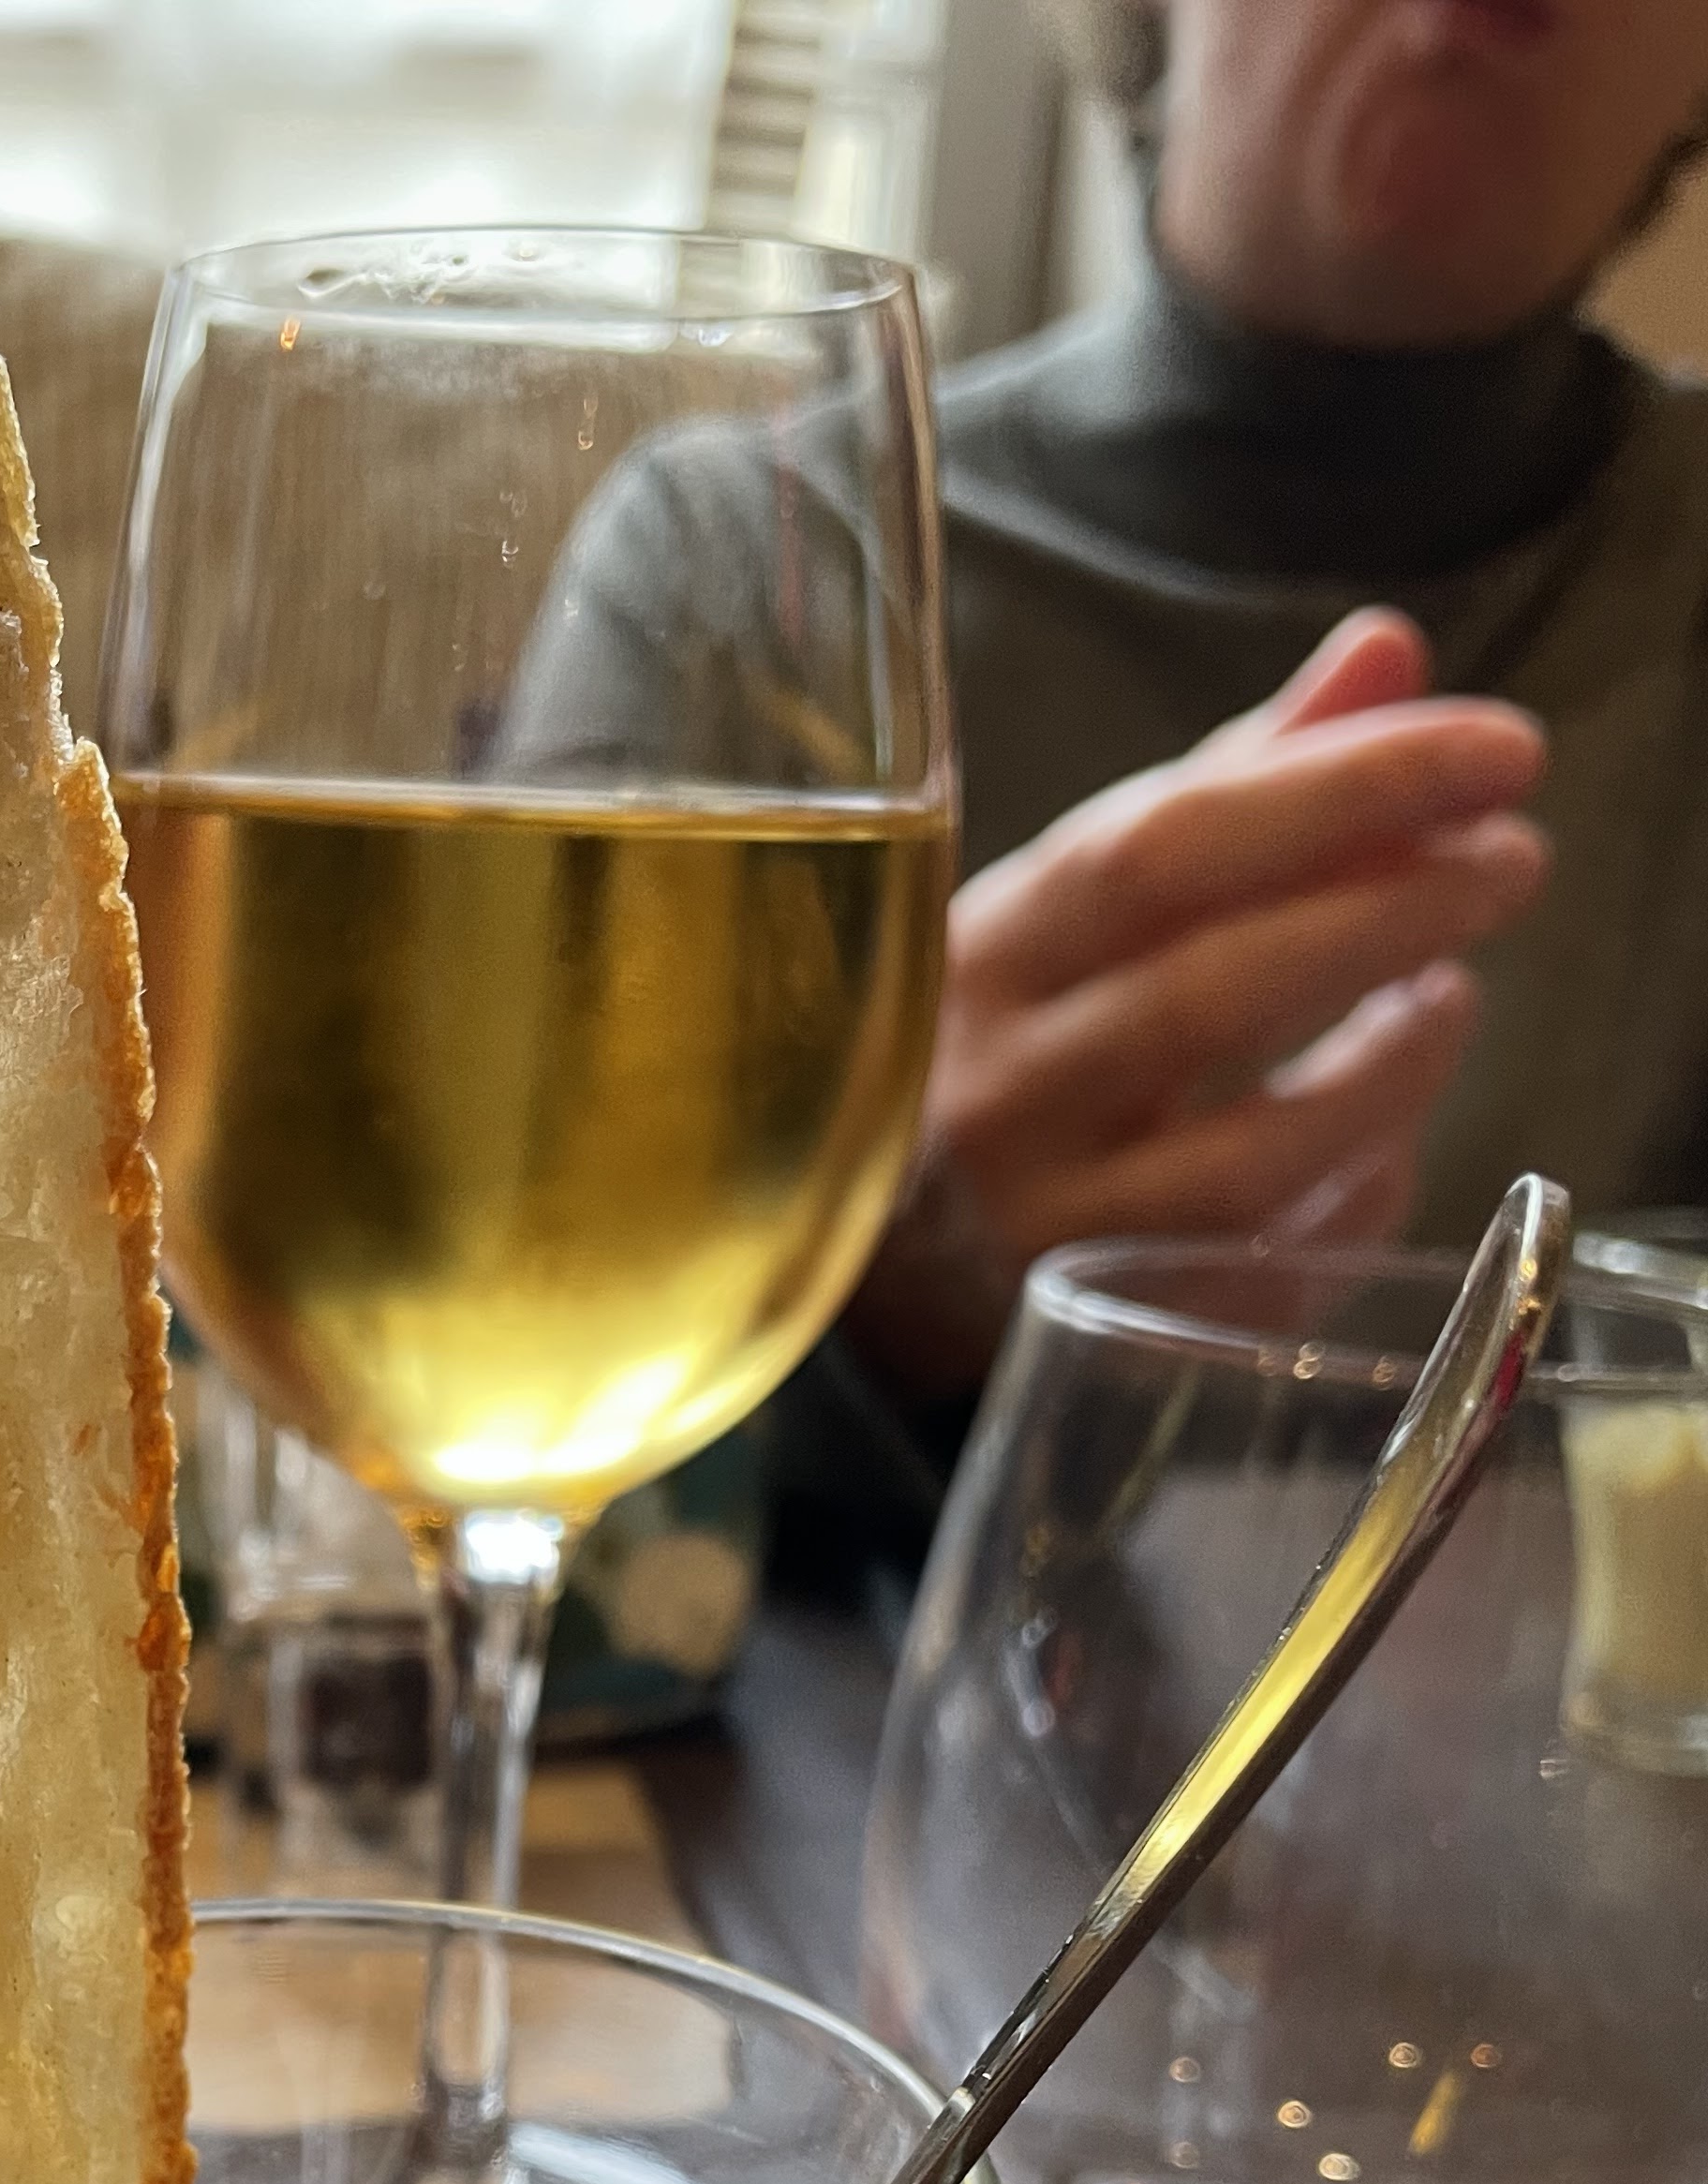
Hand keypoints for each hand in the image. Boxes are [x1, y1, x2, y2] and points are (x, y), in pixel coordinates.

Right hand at [854, 611, 1550, 1395]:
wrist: (871, 1270)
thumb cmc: (1008, 1050)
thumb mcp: (1083, 909)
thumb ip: (1234, 782)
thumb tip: (1385, 650)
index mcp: (979, 955)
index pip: (1159, 844)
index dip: (1337, 788)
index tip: (1494, 748)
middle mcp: (994, 1094)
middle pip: (1208, 989)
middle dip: (1388, 910)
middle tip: (1514, 858)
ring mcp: (1043, 1227)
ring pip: (1244, 1152)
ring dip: (1388, 1063)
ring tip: (1456, 991)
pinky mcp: (1108, 1332)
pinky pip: (1263, 1266)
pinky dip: (1354, 1185)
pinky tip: (1396, 1129)